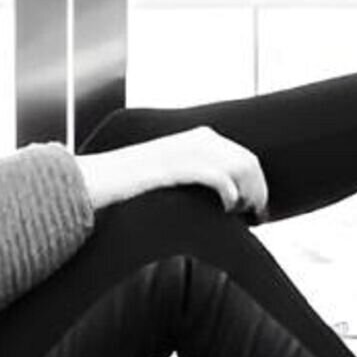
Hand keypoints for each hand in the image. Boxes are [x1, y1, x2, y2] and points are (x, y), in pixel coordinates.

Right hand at [74, 126, 268, 221]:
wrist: (98, 180)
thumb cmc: (133, 185)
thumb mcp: (173, 174)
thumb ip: (198, 178)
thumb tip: (228, 199)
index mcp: (199, 137)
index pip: (246, 158)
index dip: (258, 186)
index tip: (256, 212)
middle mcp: (198, 139)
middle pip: (248, 163)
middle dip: (257, 193)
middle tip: (254, 220)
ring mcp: (186, 150)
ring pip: (240, 169)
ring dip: (247, 195)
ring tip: (238, 216)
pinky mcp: (175, 166)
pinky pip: (218, 177)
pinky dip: (229, 195)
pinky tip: (225, 209)